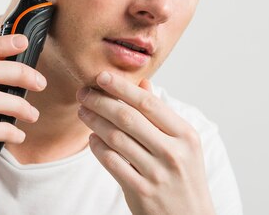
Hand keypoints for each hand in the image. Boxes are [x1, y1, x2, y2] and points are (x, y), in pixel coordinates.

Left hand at [76, 72, 214, 214]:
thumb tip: (143, 85)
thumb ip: (161, 115)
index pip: (148, 103)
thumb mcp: (184, 145)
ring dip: (94, 121)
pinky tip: (92, 139)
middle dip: (100, 101)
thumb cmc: (184, 178)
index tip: (101, 77)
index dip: (121, 87)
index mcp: (185, 135)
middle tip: (83, 93)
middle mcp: (173, 152)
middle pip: (128, 118)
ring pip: (116, 139)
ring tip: (83, 112)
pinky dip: (98, 148)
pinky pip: (112, 163)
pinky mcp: (141, 192)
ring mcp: (157, 173)